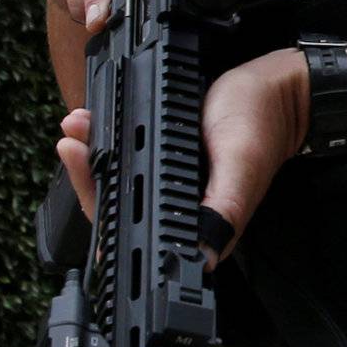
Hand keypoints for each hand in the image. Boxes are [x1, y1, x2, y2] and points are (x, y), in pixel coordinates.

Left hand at [56, 47, 311, 264]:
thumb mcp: (241, 163)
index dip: (102, 208)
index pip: (136, 231)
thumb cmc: (261, 122)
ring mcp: (167, 184)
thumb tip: (205, 257)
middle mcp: (176, 208)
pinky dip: (105, 140)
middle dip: (86, 175)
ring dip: (90, 155)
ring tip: (77, 126)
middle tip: (72, 145)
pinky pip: (127, 159)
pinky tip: (92, 123)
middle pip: (116, 207)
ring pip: (116, 181)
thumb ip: (222, 210)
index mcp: (192, 221)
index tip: (84, 172)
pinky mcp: (165, 161)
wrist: (275, 89)